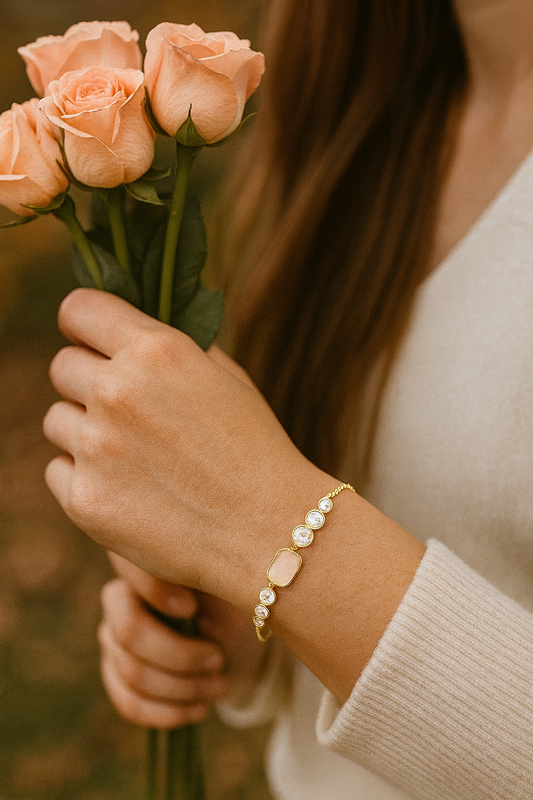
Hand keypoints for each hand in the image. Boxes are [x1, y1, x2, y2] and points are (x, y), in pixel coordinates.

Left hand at [43, 289, 325, 607]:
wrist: (272, 531)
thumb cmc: (256, 450)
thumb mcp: (227, 379)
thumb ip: (174, 348)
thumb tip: (133, 332)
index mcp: (157, 351)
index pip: (78, 310)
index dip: (84, 324)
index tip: (91, 340)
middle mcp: (118, 392)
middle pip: (62, 366)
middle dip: (87, 381)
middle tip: (125, 409)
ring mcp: (97, 447)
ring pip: (57, 419)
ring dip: (84, 430)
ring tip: (133, 454)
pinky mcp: (84, 499)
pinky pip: (58, 470)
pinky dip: (84, 476)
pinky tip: (128, 487)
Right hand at [99, 553, 262, 728]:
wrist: (239, 648)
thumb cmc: (236, 608)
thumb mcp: (230, 589)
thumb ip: (206, 577)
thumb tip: (191, 591)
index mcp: (145, 565)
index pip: (128, 568)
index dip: (155, 591)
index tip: (191, 608)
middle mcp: (120, 599)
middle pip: (129, 631)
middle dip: (179, 655)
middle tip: (217, 660)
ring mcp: (113, 638)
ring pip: (132, 673)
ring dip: (183, 688)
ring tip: (219, 685)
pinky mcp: (116, 675)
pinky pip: (129, 703)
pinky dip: (169, 712)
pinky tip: (200, 708)